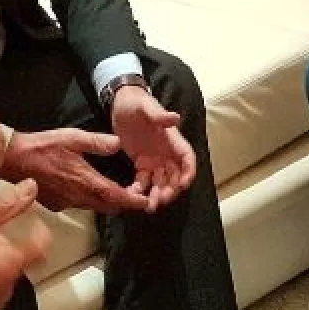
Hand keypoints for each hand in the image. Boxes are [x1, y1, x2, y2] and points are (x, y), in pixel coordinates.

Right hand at [0, 127, 150, 213]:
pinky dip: (88, 199)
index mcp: (85, 180)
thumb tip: (118, 144)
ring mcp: (66, 203)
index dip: (132, 201)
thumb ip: (98, 142)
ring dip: (105, 201)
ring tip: (115, 192)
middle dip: (122, 203)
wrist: (14, 159)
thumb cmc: (43, 146)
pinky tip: (86, 188)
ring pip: (93, 207)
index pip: (115, 196)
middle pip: (107, 206)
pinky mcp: (56, 204)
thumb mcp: (73, 137)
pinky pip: (78, 205)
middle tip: (134, 196)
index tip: (146, 204)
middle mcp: (77, 196)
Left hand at [109, 86, 194, 212]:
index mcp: (173, 140)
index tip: (183, 185)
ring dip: (157, 194)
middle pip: (175, 176)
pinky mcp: (141, 164)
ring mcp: (154, 160)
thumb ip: (159, 115)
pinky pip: (143, 181)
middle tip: (160, 200)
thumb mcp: (146, 106)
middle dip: (170, 190)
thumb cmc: (136, 103)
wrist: (120, 104)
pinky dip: (140, 189)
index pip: (187, 158)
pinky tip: (132, 195)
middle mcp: (166, 153)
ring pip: (160, 182)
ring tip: (149, 207)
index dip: (188, 172)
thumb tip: (175, 118)